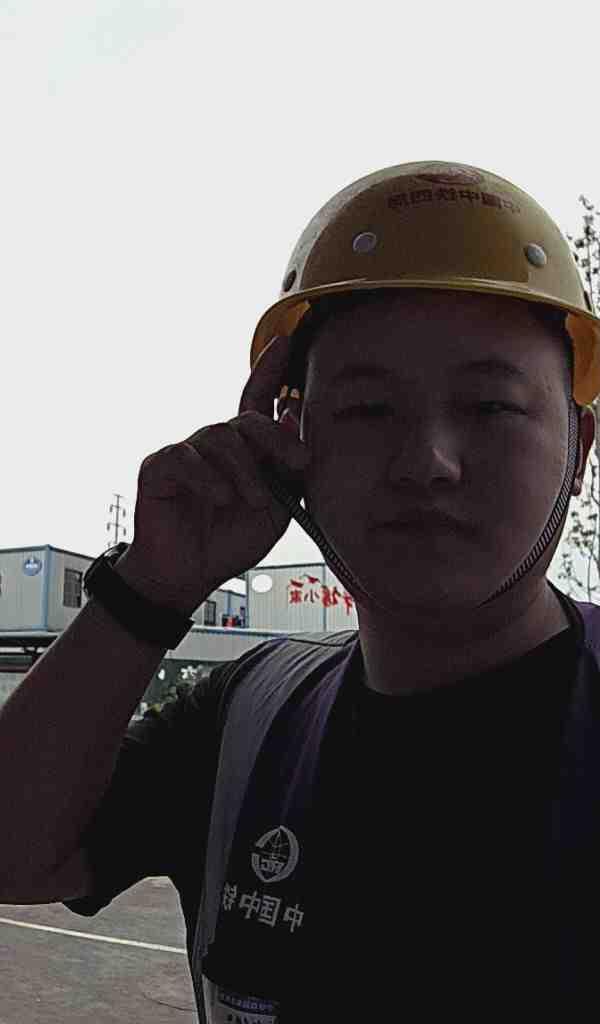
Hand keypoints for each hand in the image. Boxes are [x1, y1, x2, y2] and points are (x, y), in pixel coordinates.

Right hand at [115, 336, 308, 615]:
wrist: (190, 575)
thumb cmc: (229, 541)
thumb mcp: (276, 510)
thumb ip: (286, 469)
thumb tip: (291, 415)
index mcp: (244, 450)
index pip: (255, 401)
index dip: (268, 371)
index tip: (285, 342)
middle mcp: (214, 444)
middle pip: (245, 420)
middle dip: (276, 439)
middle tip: (298, 465)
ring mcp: (185, 452)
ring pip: (220, 439)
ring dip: (245, 472)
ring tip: (254, 502)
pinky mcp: (158, 466)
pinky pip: (185, 458)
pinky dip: (207, 478)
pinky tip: (219, 499)